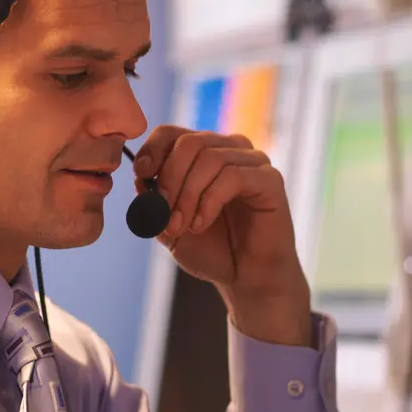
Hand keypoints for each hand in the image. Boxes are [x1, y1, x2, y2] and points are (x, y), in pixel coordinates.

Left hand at [133, 126, 310, 345]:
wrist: (245, 278)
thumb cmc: (211, 250)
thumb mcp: (168, 227)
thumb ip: (153, 202)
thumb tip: (141, 177)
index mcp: (203, 154)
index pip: (172, 133)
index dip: (152, 150)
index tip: (141, 176)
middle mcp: (229, 150)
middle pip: (190, 142)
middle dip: (169, 179)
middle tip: (162, 214)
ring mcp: (253, 162)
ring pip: (210, 158)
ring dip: (188, 195)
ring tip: (181, 227)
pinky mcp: (270, 180)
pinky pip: (233, 176)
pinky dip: (209, 202)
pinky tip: (201, 225)